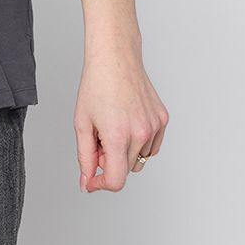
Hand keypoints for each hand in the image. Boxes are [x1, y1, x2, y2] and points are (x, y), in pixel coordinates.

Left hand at [75, 44, 168, 192]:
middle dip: (110, 162)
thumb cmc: (96, 86)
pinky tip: (127, 123)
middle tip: (99, 139)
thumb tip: (87, 182)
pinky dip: (139, 143)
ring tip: (113, 128)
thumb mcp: (82, 124)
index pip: (116, 180)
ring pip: (139, 160)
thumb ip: (85, 158)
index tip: (92, 179)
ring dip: (125, 153)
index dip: (101, 185)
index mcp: (119, 136)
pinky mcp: (163, 120)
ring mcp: (155, 126)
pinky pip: (151, 147)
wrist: (116, 59)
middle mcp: (141, 133)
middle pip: (126, 170)